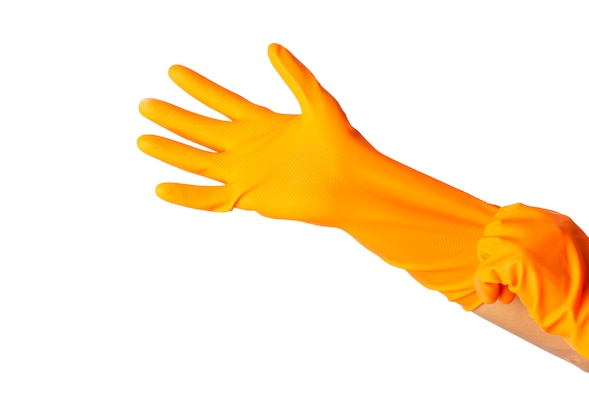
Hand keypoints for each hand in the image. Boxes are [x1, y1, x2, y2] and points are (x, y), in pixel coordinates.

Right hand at [138, 43, 376, 225]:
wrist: (351, 185)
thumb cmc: (341, 143)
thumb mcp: (318, 102)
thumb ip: (295, 76)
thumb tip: (272, 47)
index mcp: (262, 123)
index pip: (222, 100)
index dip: (198, 87)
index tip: (173, 71)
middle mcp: (249, 148)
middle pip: (202, 130)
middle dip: (174, 117)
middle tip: (145, 103)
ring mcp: (246, 174)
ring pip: (199, 162)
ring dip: (171, 152)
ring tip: (143, 139)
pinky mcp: (248, 198)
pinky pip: (210, 198)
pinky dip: (186, 195)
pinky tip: (161, 188)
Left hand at [474, 203, 588, 382]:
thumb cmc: (580, 289)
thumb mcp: (569, 249)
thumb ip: (542, 237)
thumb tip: (504, 236)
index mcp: (553, 219)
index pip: (510, 213)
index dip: (501, 236)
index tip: (504, 257)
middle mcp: (540, 224)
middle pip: (494, 230)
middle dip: (495, 255)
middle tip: (507, 279)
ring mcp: (526, 240)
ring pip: (486, 248)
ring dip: (491, 272)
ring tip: (506, 292)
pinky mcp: (515, 261)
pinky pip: (484, 271)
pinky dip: (484, 286)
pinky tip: (496, 297)